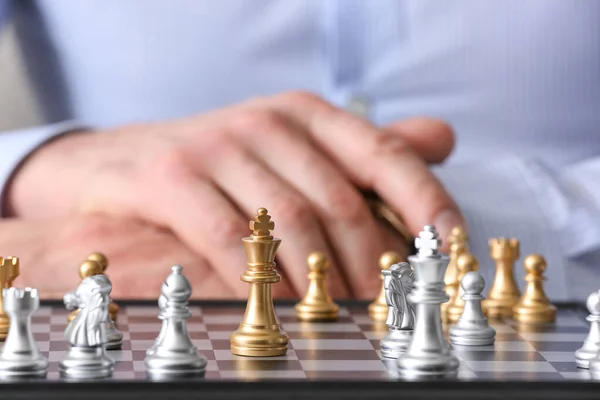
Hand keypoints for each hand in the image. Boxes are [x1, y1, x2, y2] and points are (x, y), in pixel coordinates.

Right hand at [4, 91, 462, 298]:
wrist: (122, 161)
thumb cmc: (222, 164)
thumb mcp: (293, 146)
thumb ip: (363, 149)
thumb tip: (441, 140)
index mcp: (307, 114)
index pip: (384, 154)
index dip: (425, 201)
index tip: (450, 248)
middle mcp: (268, 122)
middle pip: (340, 203)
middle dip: (372, 264)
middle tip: (388, 307)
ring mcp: (218, 146)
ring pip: (290, 225)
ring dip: (320, 280)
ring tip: (340, 315)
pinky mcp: (172, 177)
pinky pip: (230, 240)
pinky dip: (261, 282)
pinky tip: (279, 308)